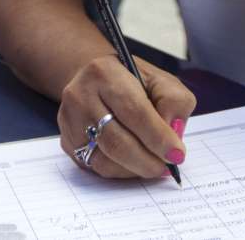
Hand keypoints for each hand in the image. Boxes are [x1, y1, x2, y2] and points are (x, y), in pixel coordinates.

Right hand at [58, 55, 194, 178]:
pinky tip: (134, 163)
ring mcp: (69, 121)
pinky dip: (121, 171)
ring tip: (154, 165)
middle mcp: (80, 95)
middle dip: (148, 161)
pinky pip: (96, 167)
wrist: (96, 81)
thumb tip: (171, 136)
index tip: (177, 154)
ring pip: (104, 160)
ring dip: (135, 169)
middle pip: (116, 141)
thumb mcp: (161, 80)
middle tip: (168, 167)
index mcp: (105, 73)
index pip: (134, 111)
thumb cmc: (133, 81)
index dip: (158, 137)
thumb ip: (174, 103)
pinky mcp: (67, 142)